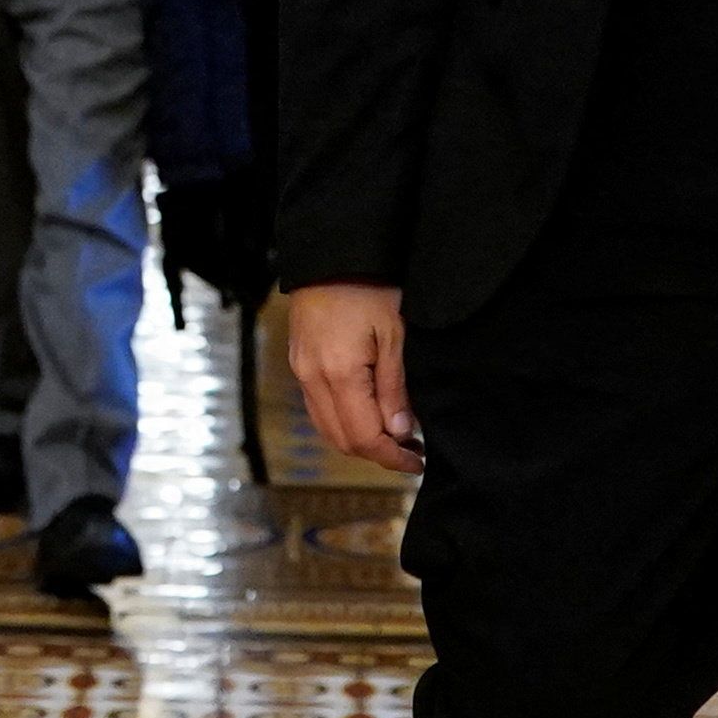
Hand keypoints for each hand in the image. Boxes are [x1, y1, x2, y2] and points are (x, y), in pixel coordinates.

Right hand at [283, 285, 419, 474]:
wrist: (331, 255)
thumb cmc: (367, 287)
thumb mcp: (393, 335)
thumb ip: (394, 388)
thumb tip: (400, 431)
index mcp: (339, 373)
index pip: (364, 436)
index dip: (392, 457)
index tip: (418, 462)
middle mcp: (313, 379)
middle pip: (343, 439)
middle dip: (378, 453)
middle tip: (412, 451)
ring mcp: (302, 372)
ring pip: (328, 428)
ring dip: (360, 440)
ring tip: (394, 435)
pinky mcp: (300, 363)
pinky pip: (318, 408)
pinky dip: (343, 422)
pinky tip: (368, 414)